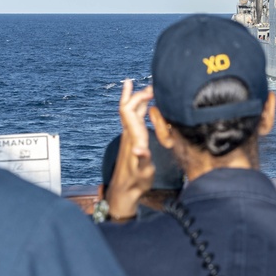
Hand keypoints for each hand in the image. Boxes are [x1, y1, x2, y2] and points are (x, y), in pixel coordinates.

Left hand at [105, 80, 154, 219]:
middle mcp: (129, 134)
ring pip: (130, 113)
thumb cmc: (136, 182)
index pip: (129, 111)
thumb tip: (140, 150)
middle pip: (127, 108)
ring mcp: (129, 137)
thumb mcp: (143, 172)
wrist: (124, 191)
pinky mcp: (132, 141)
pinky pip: (133, 119)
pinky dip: (138, 109)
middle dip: (137, 94)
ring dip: (135, 98)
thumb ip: (143, 160)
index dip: (137, 97)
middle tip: (151, 84)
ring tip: (143, 87)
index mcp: (133, 137)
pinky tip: (144, 107)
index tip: (151, 90)